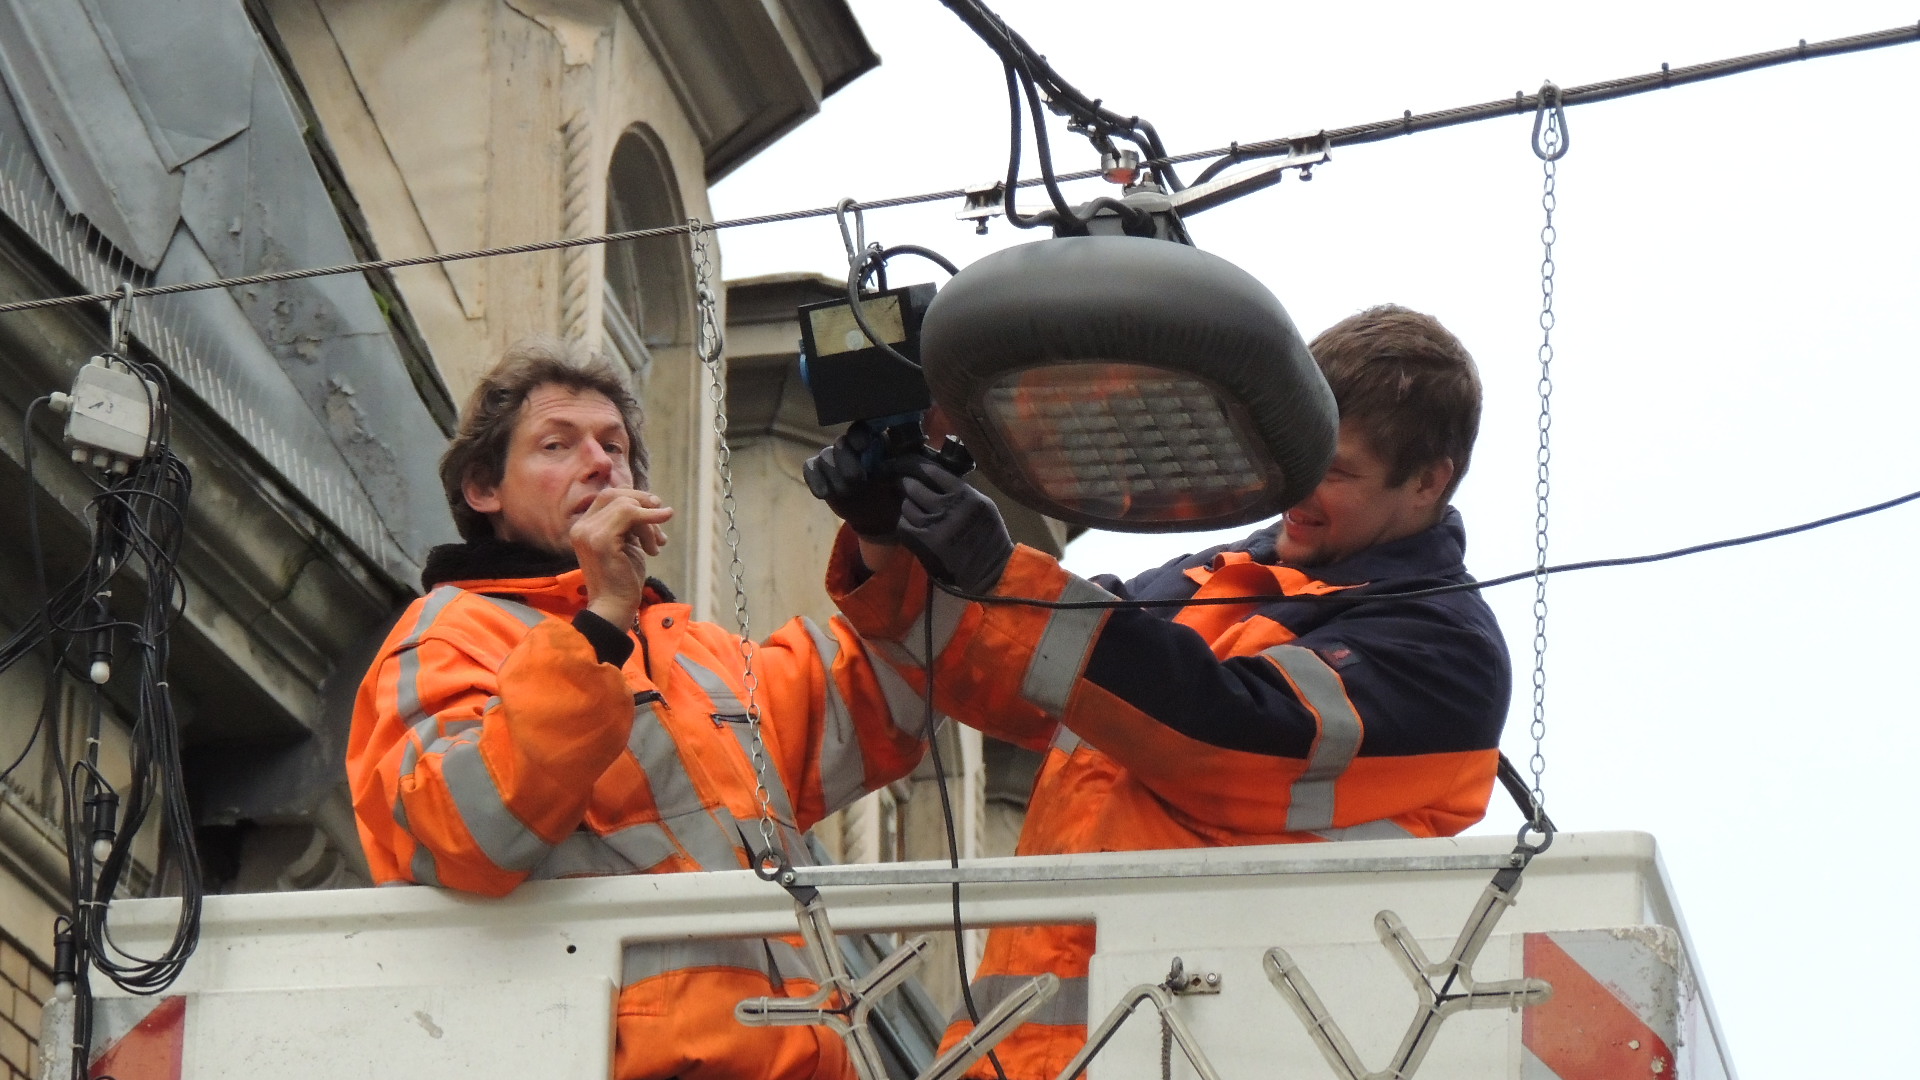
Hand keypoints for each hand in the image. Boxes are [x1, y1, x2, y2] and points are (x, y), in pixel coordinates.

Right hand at [571, 488, 672, 625]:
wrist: (614, 608)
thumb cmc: (622, 580)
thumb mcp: (626, 544)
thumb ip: (630, 525)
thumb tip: (650, 503)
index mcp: (583, 527)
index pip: (607, 497)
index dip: (634, 498)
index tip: (655, 510)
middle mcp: (581, 527)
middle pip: (614, 495)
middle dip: (642, 502)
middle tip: (663, 515)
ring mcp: (588, 532)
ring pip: (626, 506)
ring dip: (649, 522)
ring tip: (657, 545)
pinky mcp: (600, 540)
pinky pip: (630, 514)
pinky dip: (651, 516)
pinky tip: (665, 521)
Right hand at [804, 426, 902, 538]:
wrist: (877, 514)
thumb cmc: (892, 491)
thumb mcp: (902, 477)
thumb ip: (900, 461)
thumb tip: (904, 445)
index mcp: (872, 441)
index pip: (861, 429)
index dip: (859, 436)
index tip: (864, 446)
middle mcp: (849, 445)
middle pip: (841, 443)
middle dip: (847, 462)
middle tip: (858, 480)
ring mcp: (831, 457)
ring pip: (826, 457)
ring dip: (836, 476)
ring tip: (847, 492)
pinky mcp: (818, 471)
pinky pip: (810, 468)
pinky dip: (816, 480)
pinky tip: (825, 494)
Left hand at [896, 459, 1013, 594]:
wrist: (989, 569)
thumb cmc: (989, 536)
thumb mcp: (984, 504)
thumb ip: (962, 490)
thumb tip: (938, 478)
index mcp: (964, 495)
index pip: (933, 472)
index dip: (918, 466)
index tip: (912, 466)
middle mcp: (947, 507)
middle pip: (915, 486)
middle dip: (908, 483)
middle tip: (905, 483)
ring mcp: (933, 525)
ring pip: (907, 506)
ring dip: (908, 504)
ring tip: (912, 506)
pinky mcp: (923, 542)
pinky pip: (904, 525)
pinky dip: (905, 522)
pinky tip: (912, 523)